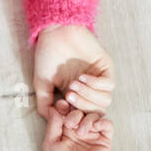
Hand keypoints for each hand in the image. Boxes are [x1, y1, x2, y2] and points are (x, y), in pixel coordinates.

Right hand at [33, 24, 114, 138]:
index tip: (62, 110)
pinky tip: (82, 76)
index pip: (82, 116)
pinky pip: (109, 85)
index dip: (74, 118)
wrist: (56, 32)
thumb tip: (51, 119)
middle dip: (81, 106)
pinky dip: (95, 84)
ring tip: (74, 84)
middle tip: (68, 95)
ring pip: (105, 101)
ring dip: (88, 95)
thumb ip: (44, 103)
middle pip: (95, 111)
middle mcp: (89, 89)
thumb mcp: (42, 83)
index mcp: (75, 95)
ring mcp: (99, 79)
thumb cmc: (48, 55)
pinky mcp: (106, 67)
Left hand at [41, 106, 113, 150]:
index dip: (65, 105)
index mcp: (66, 127)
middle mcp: (80, 127)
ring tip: (81, 133)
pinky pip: (107, 123)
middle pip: (81, 108)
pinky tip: (94, 129)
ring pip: (94, 114)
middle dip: (74, 113)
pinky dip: (102, 122)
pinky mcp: (105, 138)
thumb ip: (52, 125)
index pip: (68, 109)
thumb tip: (53, 107)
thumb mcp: (51, 143)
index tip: (62, 106)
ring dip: (87, 120)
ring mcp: (93, 132)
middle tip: (70, 124)